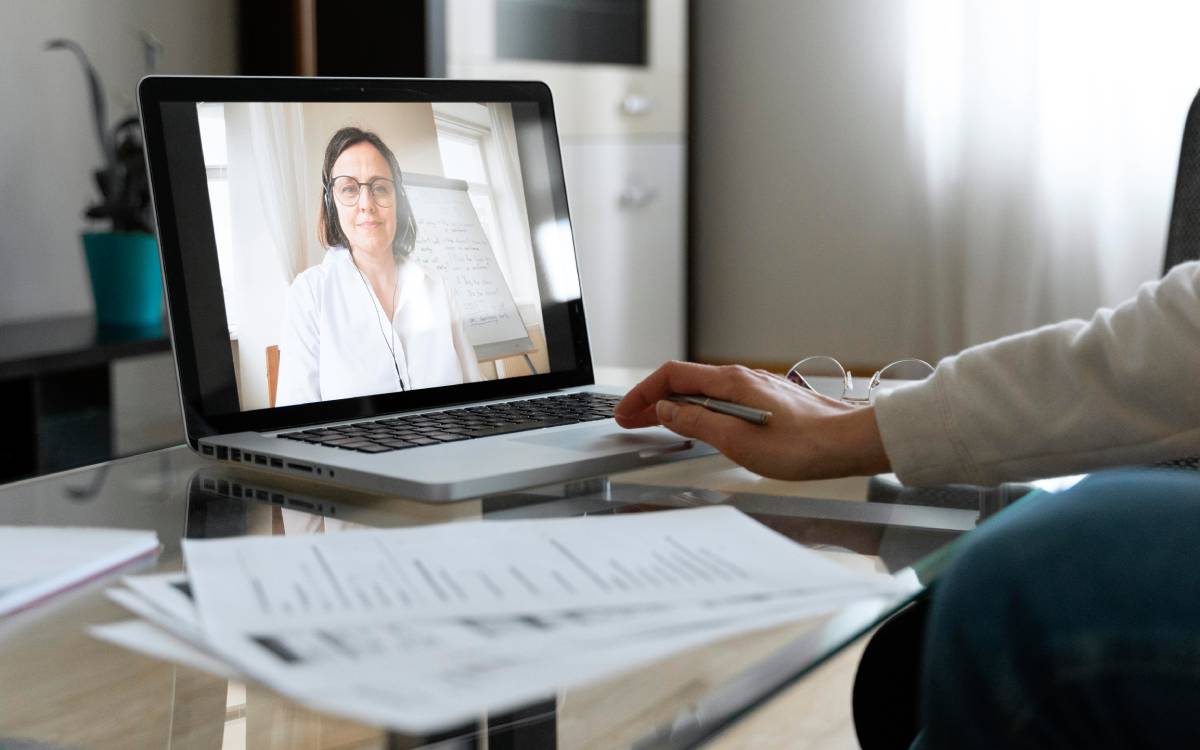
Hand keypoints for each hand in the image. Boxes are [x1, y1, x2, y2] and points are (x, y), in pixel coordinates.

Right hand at [614, 361, 890, 480]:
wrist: (850, 442)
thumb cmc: (803, 445)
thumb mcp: (738, 441)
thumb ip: (697, 423)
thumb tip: (666, 412)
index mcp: (729, 383)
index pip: (671, 376)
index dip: (643, 394)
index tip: (625, 413)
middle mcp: (740, 378)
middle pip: (684, 382)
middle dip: (652, 400)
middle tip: (630, 421)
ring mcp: (754, 388)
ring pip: (701, 391)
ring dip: (673, 406)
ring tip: (655, 425)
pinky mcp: (766, 401)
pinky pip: (719, 399)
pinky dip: (696, 409)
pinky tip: (697, 425)